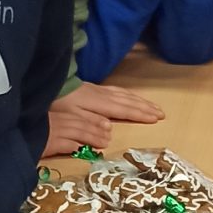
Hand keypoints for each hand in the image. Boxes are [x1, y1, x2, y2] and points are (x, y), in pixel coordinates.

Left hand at [44, 83, 163, 154]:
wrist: (50, 84)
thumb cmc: (59, 103)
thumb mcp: (72, 116)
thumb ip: (90, 122)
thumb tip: (109, 128)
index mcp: (100, 104)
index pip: (125, 110)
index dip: (141, 115)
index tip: (156, 118)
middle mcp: (103, 96)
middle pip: (129, 102)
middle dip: (146, 107)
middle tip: (161, 113)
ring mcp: (100, 90)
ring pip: (125, 95)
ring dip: (140, 101)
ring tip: (152, 106)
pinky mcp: (95, 88)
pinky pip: (118, 91)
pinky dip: (129, 94)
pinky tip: (131, 97)